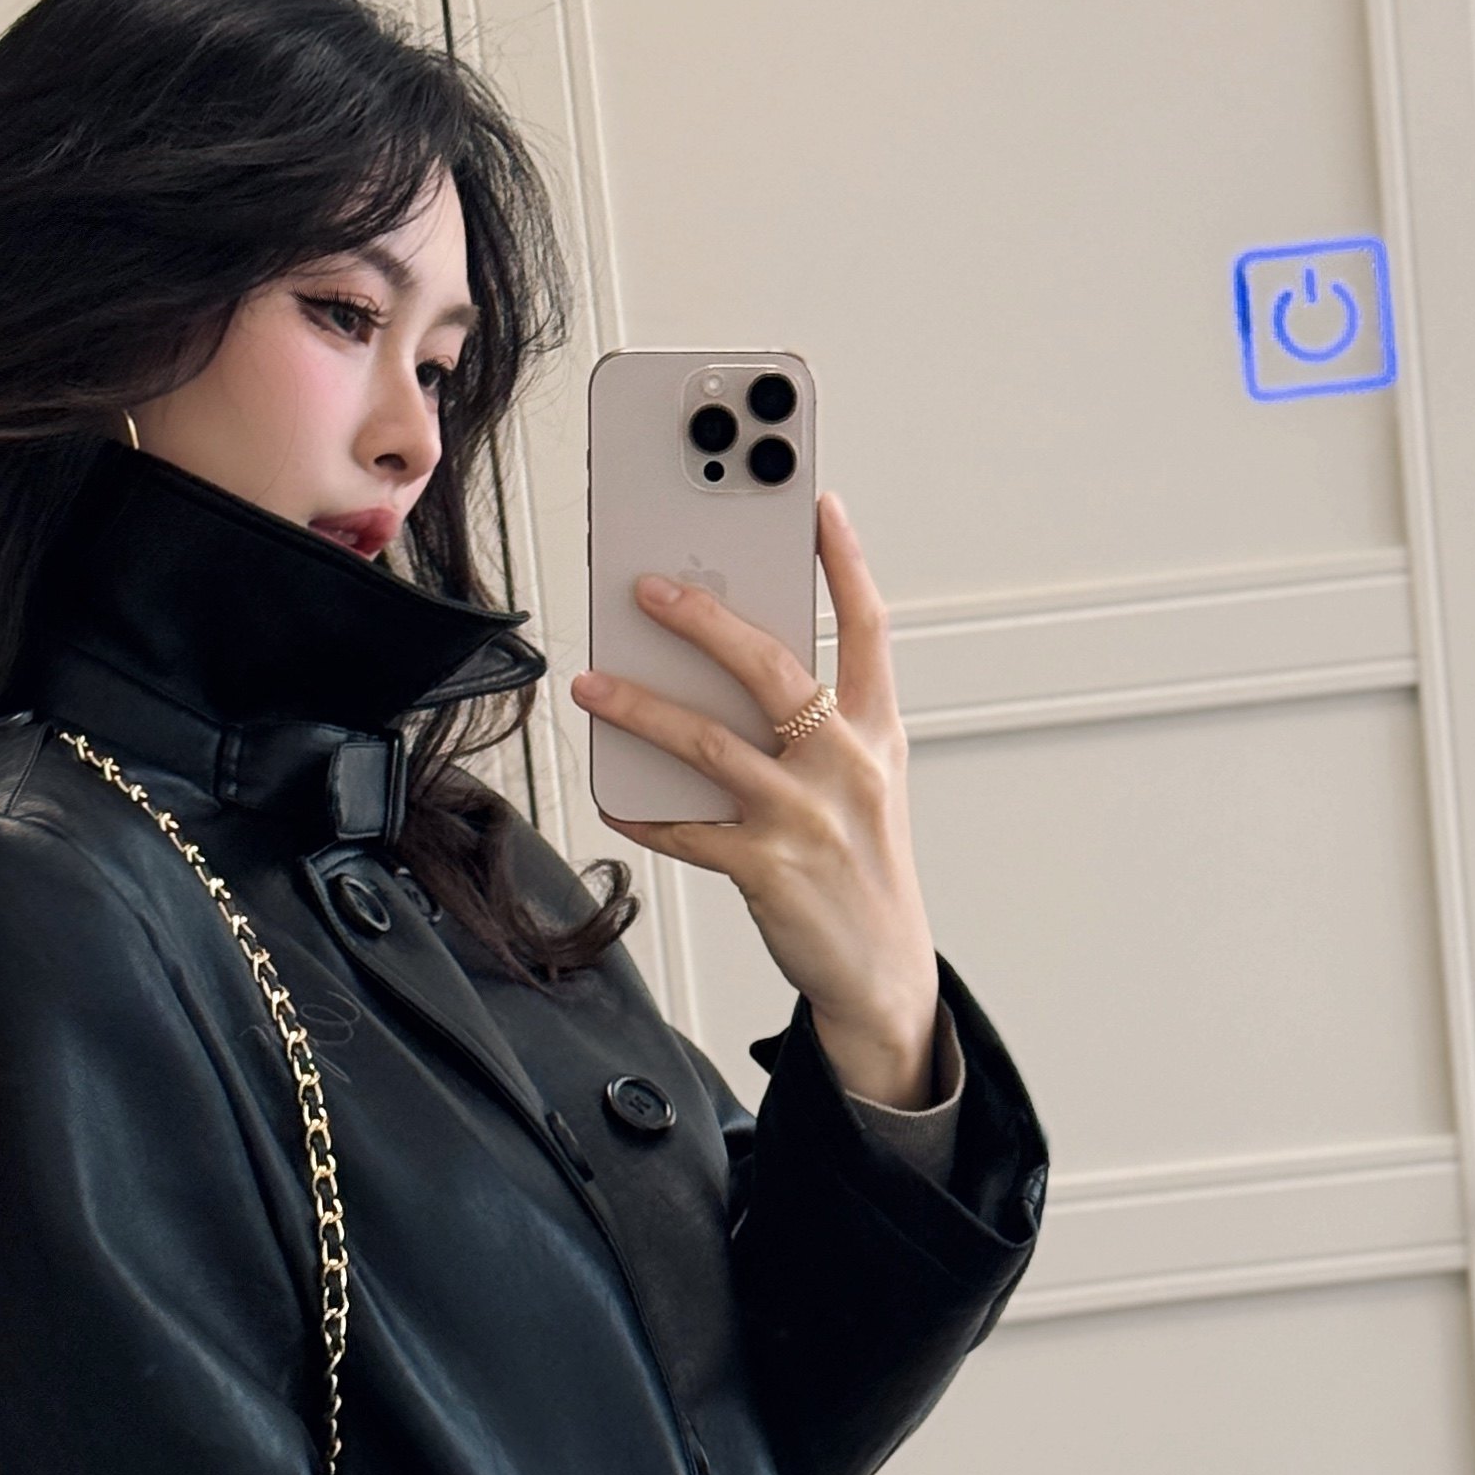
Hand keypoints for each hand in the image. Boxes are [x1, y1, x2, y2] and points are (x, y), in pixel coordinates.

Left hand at [573, 493, 941, 1107]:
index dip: (844, 562)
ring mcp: (805, 817)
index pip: (867, 627)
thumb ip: (811, 723)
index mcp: (875, 732)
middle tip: (648, 585)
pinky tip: (610, 792)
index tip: (818, 503)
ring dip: (640, 709)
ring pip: (709, 742)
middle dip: (703, 617)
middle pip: (770, 668)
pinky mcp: (766, 870)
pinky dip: (641, 810)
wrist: (883, 971)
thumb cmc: (861, 862)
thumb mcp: (861, 781)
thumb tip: (721, 667)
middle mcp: (845, 764)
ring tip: (591, 685)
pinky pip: (685, 829)